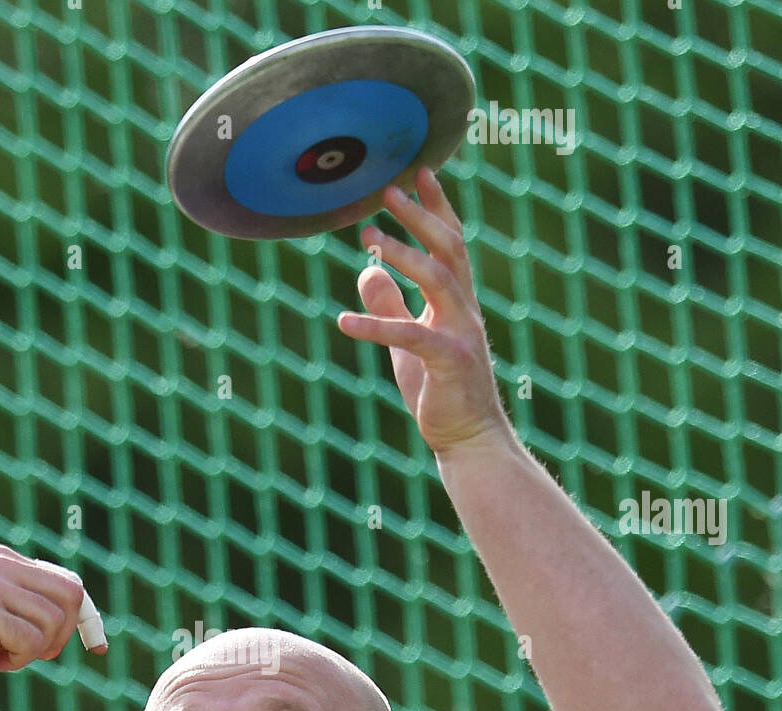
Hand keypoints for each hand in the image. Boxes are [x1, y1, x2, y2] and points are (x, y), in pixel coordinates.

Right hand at [0, 544, 102, 680]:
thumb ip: (9, 603)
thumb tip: (57, 627)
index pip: (64, 581)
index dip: (85, 616)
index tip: (96, 646)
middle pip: (70, 594)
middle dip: (64, 632)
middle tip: (37, 655)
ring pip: (52, 621)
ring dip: (36, 650)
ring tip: (2, 657)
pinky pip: (30, 640)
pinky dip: (19, 659)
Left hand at [337, 166, 513, 456]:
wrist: (468, 439)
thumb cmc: (440, 391)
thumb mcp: (406, 343)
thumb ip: (390, 305)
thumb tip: (367, 270)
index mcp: (458, 303)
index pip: (452, 243)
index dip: (437, 206)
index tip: (421, 170)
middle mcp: (465, 310)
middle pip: (448, 249)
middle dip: (421, 216)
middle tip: (390, 188)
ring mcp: (462, 334)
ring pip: (437, 279)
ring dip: (404, 253)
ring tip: (369, 234)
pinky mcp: (450, 362)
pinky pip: (410, 337)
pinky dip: (376, 327)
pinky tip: (342, 323)